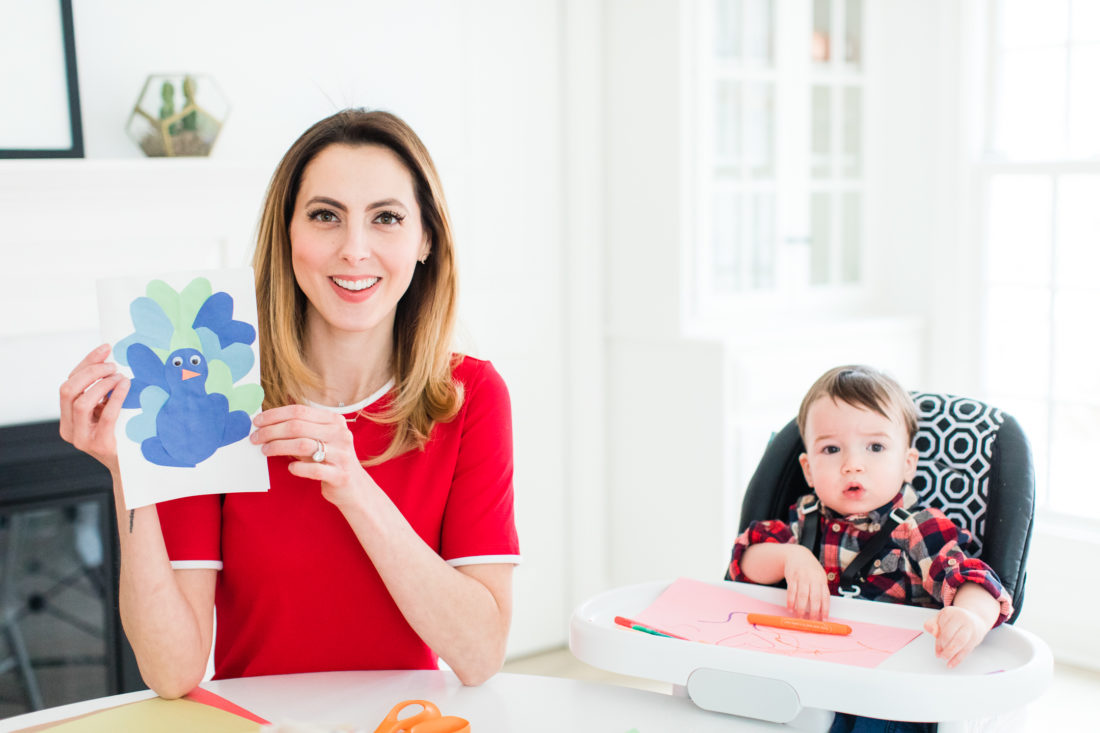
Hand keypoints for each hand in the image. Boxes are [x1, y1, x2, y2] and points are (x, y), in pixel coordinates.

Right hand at [59, 344, 129, 472]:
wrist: (131, 468)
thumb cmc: (122, 433)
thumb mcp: (106, 411)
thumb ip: (102, 392)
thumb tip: (110, 359)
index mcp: (67, 418)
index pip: (69, 383)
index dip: (86, 363)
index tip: (105, 348)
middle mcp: (69, 429)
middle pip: (68, 389)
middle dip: (91, 372)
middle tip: (113, 366)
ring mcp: (82, 438)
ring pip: (81, 402)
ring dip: (101, 384)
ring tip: (120, 377)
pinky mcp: (100, 445)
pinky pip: (106, 415)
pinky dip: (115, 396)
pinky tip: (126, 386)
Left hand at [250, 404, 375, 509]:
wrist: (354, 488)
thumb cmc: (329, 461)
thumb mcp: (319, 440)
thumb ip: (299, 431)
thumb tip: (267, 425)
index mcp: (335, 421)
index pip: (299, 411)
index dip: (275, 415)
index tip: (257, 422)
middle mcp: (340, 434)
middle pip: (297, 426)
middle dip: (271, 431)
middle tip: (255, 438)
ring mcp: (342, 454)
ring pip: (302, 445)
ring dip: (278, 447)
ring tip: (265, 451)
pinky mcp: (340, 475)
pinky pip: (313, 469)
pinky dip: (297, 468)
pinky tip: (290, 468)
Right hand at [783, 545, 829, 619]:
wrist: (797, 554)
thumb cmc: (810, 568)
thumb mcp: (819, 575)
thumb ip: (821, 589)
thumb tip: (823, 608)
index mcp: (822, 579)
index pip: (825, 596)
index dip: (825, 609)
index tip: (824, 619)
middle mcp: (813, 578)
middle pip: (814, 597)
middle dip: (813, 611)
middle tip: (811, 621)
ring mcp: (802, 577)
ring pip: (802, 596)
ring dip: (800, 608)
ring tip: (799, 617)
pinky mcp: (792, 577)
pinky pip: (791, 592)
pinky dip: (790, 601)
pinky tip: (790, 608)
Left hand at [923, 605, 987, 667]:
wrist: (974, 617)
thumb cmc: (954, 618)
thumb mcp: (940, 617)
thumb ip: (931, 624)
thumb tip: (932, 632)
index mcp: (952, 613)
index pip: (945, 630)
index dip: (940, 642)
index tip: (937, 651)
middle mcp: (963, 620)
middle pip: (956, 637)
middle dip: (947, 649)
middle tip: (942, 656)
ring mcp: (971, 629)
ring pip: (962, 643)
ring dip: (953, 654)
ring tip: (946, 660)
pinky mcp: (976, 638)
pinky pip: (968, 650)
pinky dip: (959, 658)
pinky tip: (952, 663)